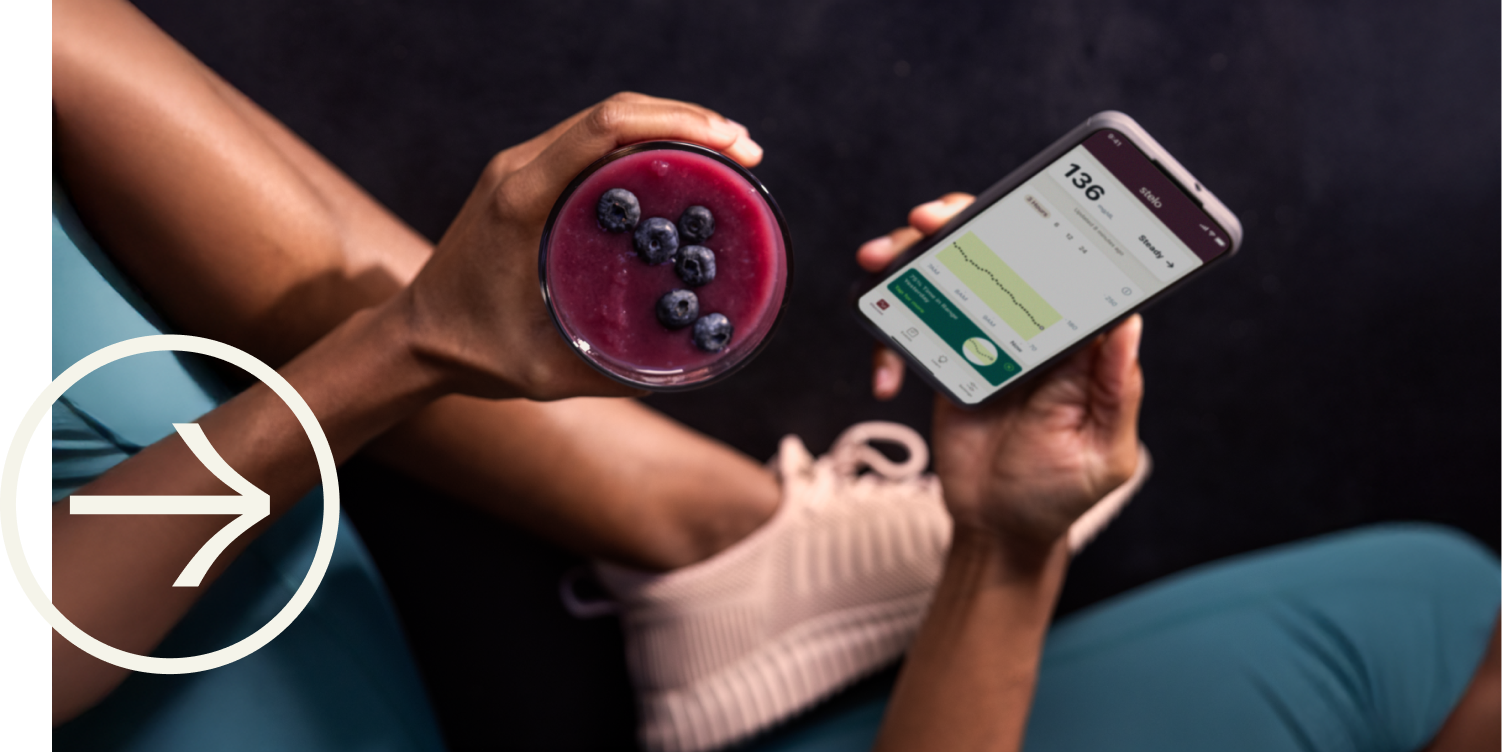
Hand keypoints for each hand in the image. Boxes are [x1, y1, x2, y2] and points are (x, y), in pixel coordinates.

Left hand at [401, 93, 761, 400]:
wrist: (414, 338)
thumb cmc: (475, 356)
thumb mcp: (547, 374)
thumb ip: (615, 373)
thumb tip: (693, 364)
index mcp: (522, 200)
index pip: (604, 130)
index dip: (676, 124)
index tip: (730, 145)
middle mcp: (519, 169)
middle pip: (614, 112)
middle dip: (689, 121)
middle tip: (747, 152)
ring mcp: (520, 167)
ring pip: (605, 120)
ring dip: (670, 126)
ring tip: (728, 154)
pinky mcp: (525, 177)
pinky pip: (591, 143)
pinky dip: (643, 144)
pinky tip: (682, 169)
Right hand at [857, 192, 1142, 549]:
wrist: (995, 529)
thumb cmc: (1057, 494)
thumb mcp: (1102, 453)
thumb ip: (1114, 391)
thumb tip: (1126, 324)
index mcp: (1075, 341)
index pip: (1062, 264)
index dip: (1033, 226)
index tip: (1000, 212)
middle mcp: (1030, 325)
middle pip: (993, 249)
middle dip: (954, 223)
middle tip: (922, 222)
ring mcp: (983, 336)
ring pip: (945, 273)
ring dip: (907, 259)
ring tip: (877, 265)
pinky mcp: (943, 356)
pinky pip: (910, 326)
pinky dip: (888, 340)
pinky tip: (886, 376)